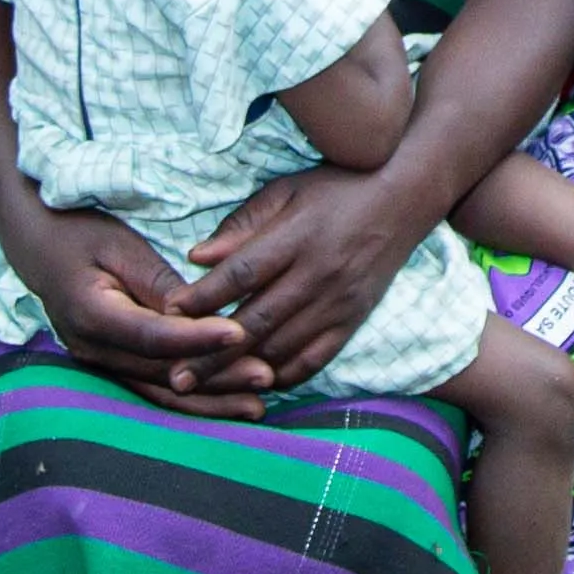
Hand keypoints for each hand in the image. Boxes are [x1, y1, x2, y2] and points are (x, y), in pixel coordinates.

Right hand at [26, 203, 272, 403]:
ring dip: (210, 401)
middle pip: (162, 374)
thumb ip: (159, 283)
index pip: (153, 335)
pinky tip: (228, 405)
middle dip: (217, 378)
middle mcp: (92, 350)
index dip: (198, 338)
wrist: (38, 247)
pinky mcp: (111, 368)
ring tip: (258, 404)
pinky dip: (192, 400)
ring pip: (160, 392)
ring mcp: (99, 365)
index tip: (240, 332)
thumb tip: (198, 314)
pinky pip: (154, 391)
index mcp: (91, 314)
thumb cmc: (80, 235)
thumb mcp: (120, 246)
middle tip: (266, 376)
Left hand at [184, 163, 424, 389]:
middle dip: (211, 353)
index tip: (168, 313)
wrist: (405, 198)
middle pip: (256, 321)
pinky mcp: (353, 320)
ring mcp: (337, 302)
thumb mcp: (286, 190)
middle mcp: (317, 274)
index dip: (202, 297)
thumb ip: (242, 224)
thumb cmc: (337, 188)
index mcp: (297, 237)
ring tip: (206, 386)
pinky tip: (256, 383)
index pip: (241, 274)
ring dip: (241, 370)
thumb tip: (196, 256)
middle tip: (176, 375)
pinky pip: (315, 358)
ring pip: (282, 347)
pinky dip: (284, 375)